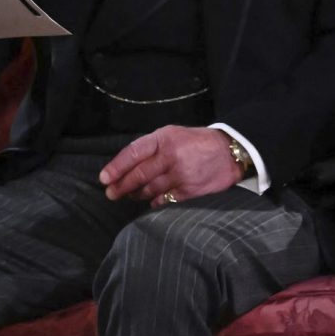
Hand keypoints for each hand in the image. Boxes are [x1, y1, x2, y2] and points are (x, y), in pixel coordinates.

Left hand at [101, 126, 244, 206]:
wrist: (230, 152)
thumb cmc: (196, 143)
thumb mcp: (173, 134)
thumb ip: (151, 147)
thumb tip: (126, 166)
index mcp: (164, 138)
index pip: (133, 153)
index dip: (116, 167)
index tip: (104, 178)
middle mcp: (171, 156)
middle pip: (138, 175)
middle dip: (121, 186)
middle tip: (110, 193)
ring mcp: (181, 175)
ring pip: (149, 190)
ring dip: (136, 195)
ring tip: (129, 196)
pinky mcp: (189, 191)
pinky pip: (164, 200)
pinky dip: (154, 202)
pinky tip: (150, 201)